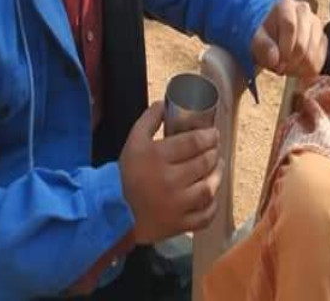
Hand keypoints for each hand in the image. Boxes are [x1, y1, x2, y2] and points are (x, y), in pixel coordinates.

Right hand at [119, 101, 222, 243]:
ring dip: (217, 176)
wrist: (112, 211)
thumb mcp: (133, 141)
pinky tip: (211, 195)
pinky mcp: (178, 225)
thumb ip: (149, 120)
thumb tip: (164, 104)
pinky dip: (212, 206)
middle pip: (204, 163)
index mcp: (157, 158)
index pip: (193, 142)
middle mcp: (169, 181)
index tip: (213, 134)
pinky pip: (205, 216)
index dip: (208, 136)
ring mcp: (176, 206)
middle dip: (214, 153)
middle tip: (215, 149)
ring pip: (208, 188)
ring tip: (217, 168)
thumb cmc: (126, 174)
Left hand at [250, 0, 326, 80]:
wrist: (274, 35)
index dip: (284, 49)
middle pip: (302, 44)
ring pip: (312, 54)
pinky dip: (306, 70)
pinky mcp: (323, 39)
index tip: (277, 63)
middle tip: (279, 68)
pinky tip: (296, 67)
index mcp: (286, 4)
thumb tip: (274, 59)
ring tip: (286, 67)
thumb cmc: (265, 35)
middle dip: (289, 62)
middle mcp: (305, 10)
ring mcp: (317, 24)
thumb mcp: (256, 39)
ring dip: (297, 68)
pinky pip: (319, 61)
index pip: (290, 27)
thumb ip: (263, 46)